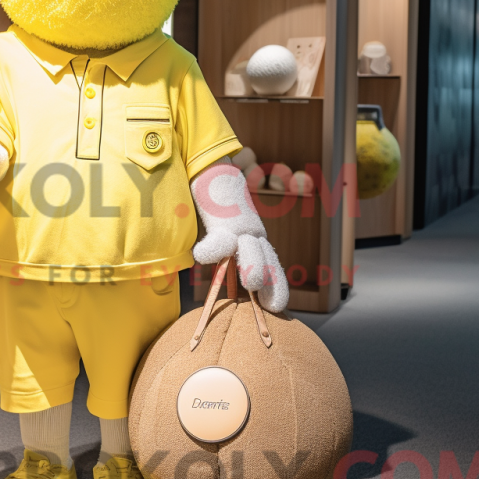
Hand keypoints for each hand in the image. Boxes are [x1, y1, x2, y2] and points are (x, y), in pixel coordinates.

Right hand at [191, 159, 288, 312]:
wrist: (215, 170)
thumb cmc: (218, 204)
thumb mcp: (230, 232)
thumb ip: (230, 254)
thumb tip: (222, 280)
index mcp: (257, 239)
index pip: (273, 266)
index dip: (277, 287)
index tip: (277, 308)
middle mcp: (253, 233)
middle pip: (269, 259)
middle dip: (273, 283)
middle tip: (271, 305)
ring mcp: (240, 225)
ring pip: (252, 249)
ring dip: (254, 268)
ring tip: (250, 284)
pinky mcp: (221, 217)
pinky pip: (217, 238)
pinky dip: (209, 251)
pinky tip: (200, 257)